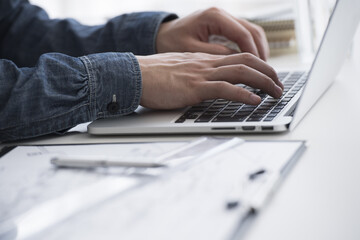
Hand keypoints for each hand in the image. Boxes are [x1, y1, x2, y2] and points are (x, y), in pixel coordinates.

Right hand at [137, 52, 282, 108]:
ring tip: (276, 93)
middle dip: (269, 73)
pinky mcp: (194, 88)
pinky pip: (224, 88)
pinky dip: (243, 94)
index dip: (259, 65)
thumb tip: (209, 83)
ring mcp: (201, 74)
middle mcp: (207, 63)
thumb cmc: (154, 75)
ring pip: (241, 72)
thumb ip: (197, 74)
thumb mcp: (181, 70)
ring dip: (263, 83)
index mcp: (205, 60)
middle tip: (280, 86)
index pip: (239, 57)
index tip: (268, 77)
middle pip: (247, 61)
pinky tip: (254, 101)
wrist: (134, 74)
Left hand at [156, 7, 268, 60]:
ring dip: (259, 51)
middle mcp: (222, 15)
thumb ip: (214, 54)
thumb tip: (237, 62)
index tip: (258, 71)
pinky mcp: (225, 27)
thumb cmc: (171, 42)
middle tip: (266, 74)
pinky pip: (245, 36)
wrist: (161, 35)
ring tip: (262, 71)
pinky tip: (252, 65)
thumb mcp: (190, 50)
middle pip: (253, 32)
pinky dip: (252, 49)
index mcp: (214, 17)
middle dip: (261, 53)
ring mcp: (225, 19)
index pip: (242, 35)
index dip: (253, 54)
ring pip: (252, 33)